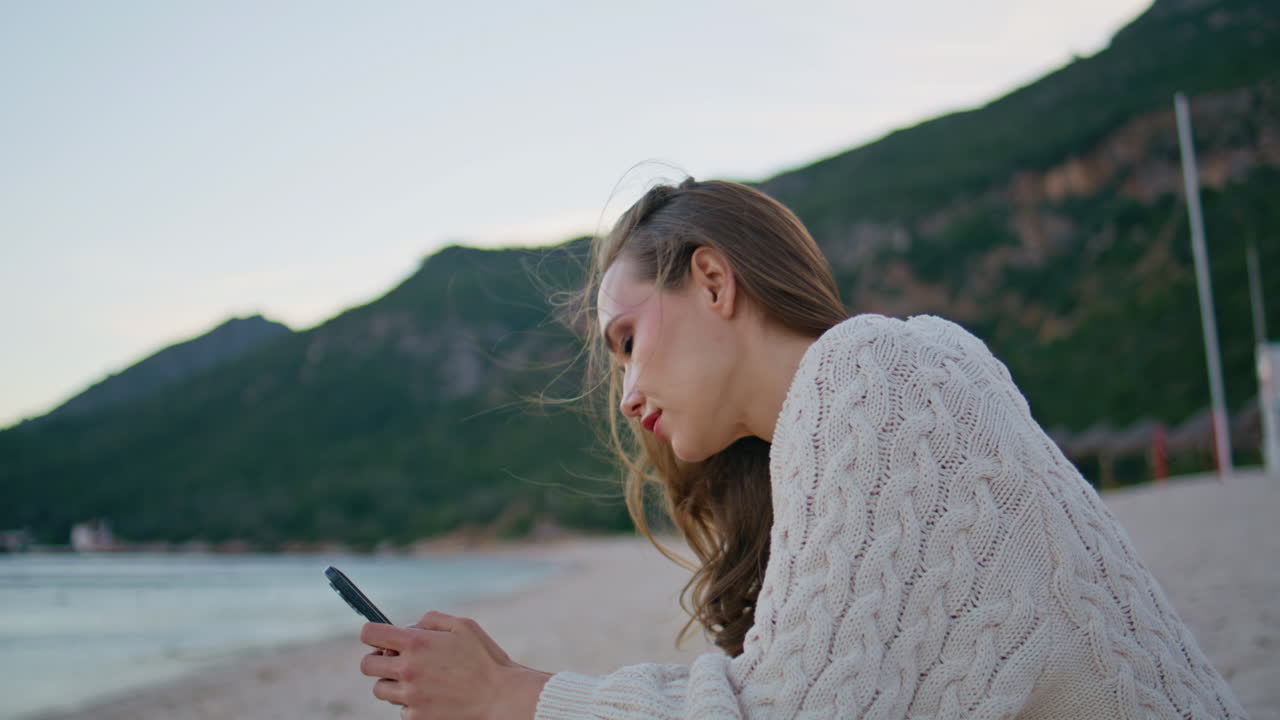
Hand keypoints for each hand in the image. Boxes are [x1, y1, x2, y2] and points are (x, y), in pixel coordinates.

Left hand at [359, 610, 551, 719]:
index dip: (371, 633)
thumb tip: (408, 626)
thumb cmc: (485, 658)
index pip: (370, 634)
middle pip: (367, 665)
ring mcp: (410, 696)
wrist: (500, 697)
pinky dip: (411, 703)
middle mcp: (407, 670)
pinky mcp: (416, 717)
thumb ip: (431, 619)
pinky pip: (400, 709)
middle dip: (378, 660)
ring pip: (380, 689)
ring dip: (392, 683)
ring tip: (417, 680)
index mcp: (416, 643)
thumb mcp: (463, 625)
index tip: (379, 637)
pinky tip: (432, 696)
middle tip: (396, 660)